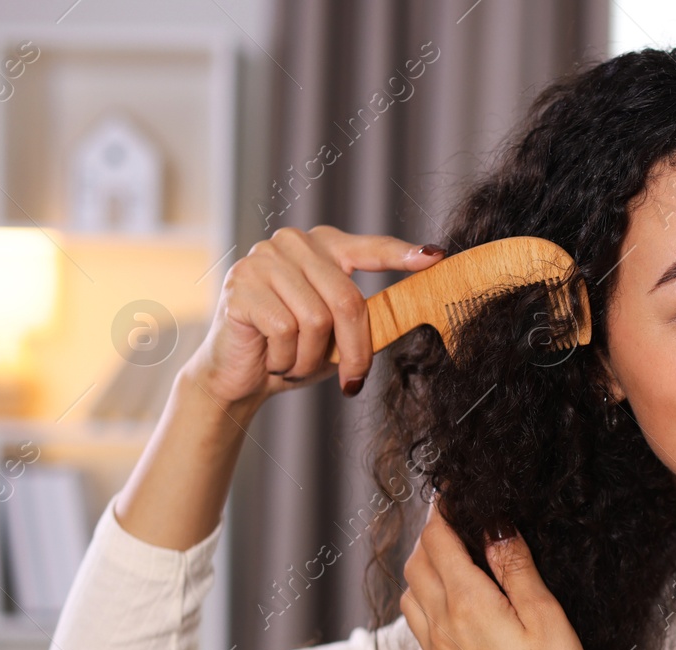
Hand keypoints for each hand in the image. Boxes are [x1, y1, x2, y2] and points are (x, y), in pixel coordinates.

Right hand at [184, 225, 445, 406]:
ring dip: (311, 358)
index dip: (402, 255)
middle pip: (347, 299)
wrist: (239, 376)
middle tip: (352, 379)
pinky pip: (285, 329)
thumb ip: (366, 319)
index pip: (369, 248)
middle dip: (355, 349)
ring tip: (295, 363)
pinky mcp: (240, 284)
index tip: (435, 259)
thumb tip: (413, 313)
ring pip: (316, 319)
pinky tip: (272, 359)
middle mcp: (292, 243)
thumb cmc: (295, 351)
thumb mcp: (338, 335)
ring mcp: (262, 259)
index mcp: (322, 247)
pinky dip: (286, 358)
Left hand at [400, 499, 594, 649]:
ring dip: (422, 574)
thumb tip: (495, 528)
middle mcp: (442, 629)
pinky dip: (426, 612)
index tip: (449, 495)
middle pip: (416, 567)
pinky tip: (452, 618)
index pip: (439, 543)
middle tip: (452, 526)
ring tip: (449, 567)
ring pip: (410, 601)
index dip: (441, 513)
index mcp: (468, 605)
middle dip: (429, 539)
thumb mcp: (546, 617)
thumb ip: (516, 569)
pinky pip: (419, 636)